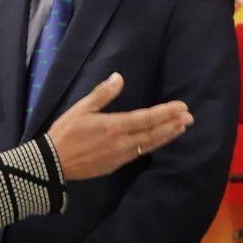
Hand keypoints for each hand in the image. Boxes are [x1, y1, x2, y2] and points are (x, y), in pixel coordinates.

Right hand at [47, 73, 192, 180]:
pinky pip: (139, 154)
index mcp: (113, 126)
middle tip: (190, 117)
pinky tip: (158, 141)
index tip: (181, 107)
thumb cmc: (65, 133)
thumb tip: (119, 77)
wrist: (52, 164)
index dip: (165, 113)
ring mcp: (119, 156)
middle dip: (172, 124)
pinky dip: (152, 145)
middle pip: (153, 133)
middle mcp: (120, 143)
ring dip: (167, 136)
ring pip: (149, 145)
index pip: (146, 118)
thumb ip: (102, 94)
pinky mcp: (115, 165)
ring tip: (181, 128)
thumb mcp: (80, 109)